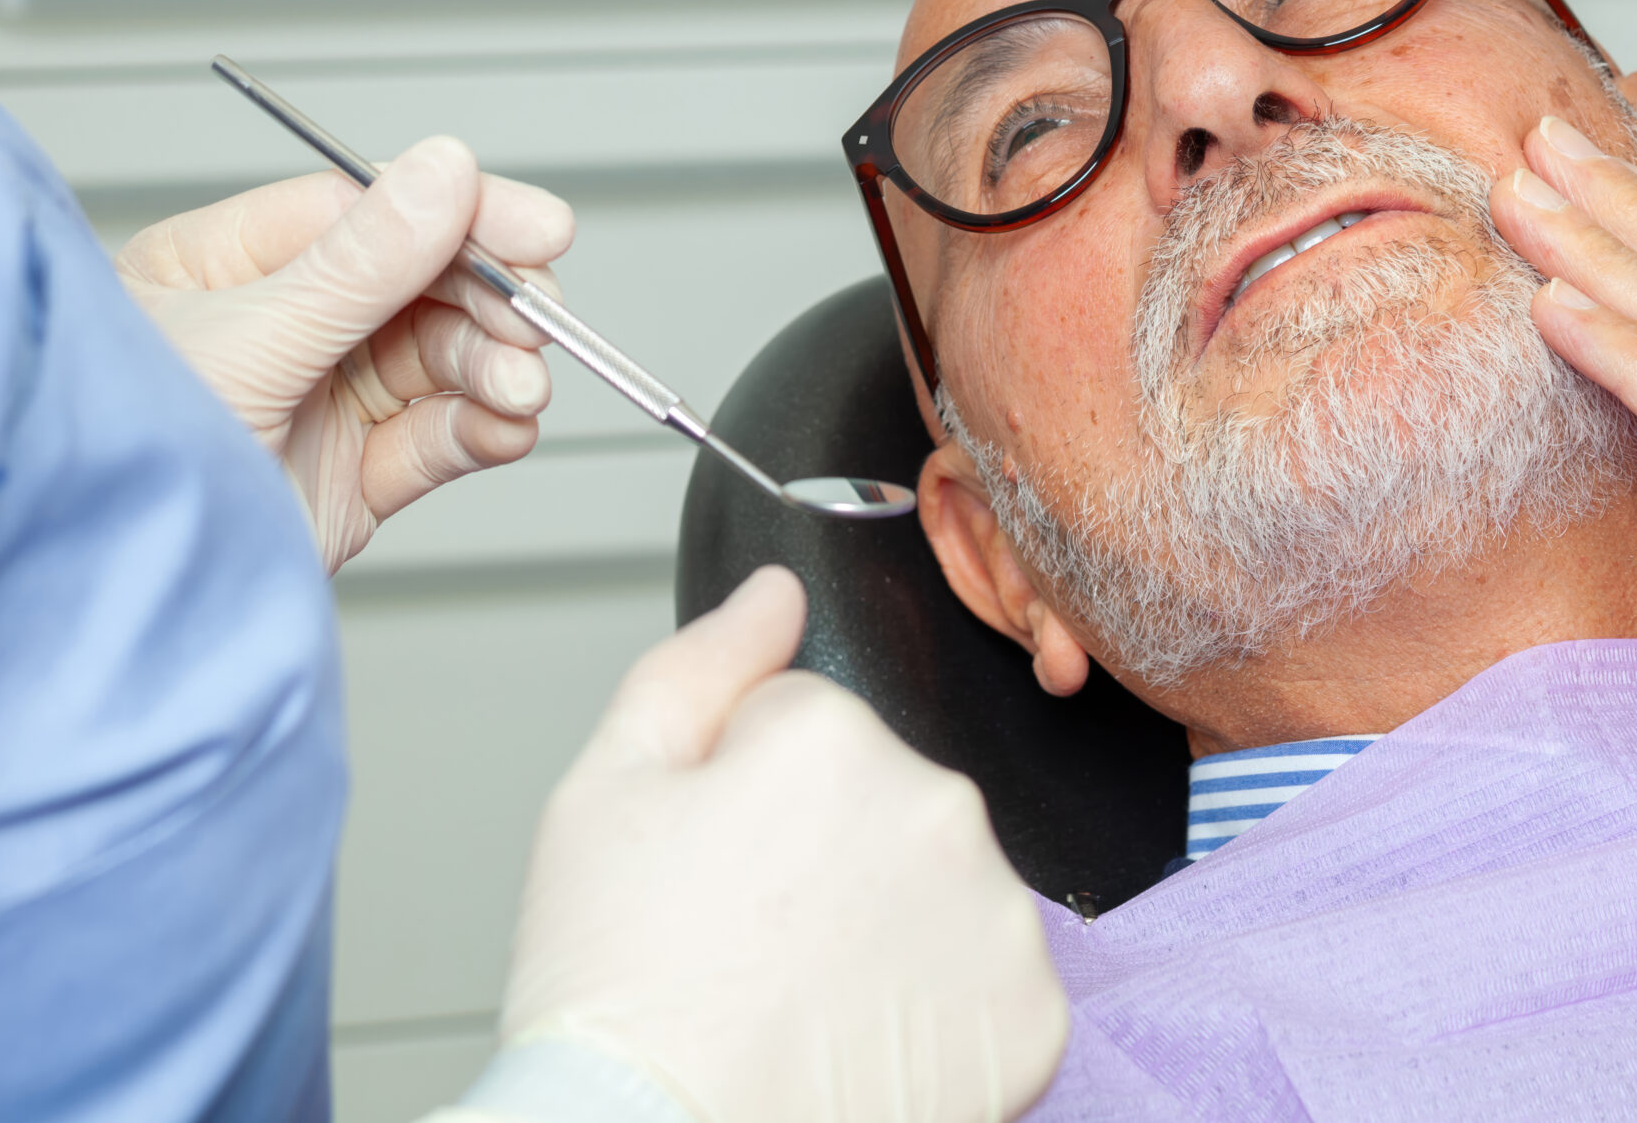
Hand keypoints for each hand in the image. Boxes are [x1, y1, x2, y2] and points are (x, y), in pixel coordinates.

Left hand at [116, 137, 572, 572]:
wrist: (114, 630)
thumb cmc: (122, 472)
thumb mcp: (249, 346)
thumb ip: (360, 263)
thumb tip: (445, 170)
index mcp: (219, 268)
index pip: (362, 212)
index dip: (458, 215)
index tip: (536, 229)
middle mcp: (272, 328)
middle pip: (416, 286)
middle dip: (486, 306)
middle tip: (535, 323)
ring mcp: (314, 404)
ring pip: (438, 361)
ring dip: (493, 370)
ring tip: (518, 392)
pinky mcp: (348, 480)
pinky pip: (435, 438)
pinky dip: (482, 431)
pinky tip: (504, 431)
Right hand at [494, 567, 1069, 1122]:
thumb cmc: (615, 994)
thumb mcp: (604, 790)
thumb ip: (701, 664)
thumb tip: (776, 590)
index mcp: (837, 734)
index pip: (807, 723)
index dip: (743, 793)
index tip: (711, 868)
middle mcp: (938, 805)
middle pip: (882, 799)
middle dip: (825, 851)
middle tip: (747, 942)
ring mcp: (996, 915)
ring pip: (941, 886)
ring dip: (892, 925)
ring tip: (803, 1002)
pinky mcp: (1033, 1019)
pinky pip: (990, 983)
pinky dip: (944, 1013)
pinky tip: (866, 1046)